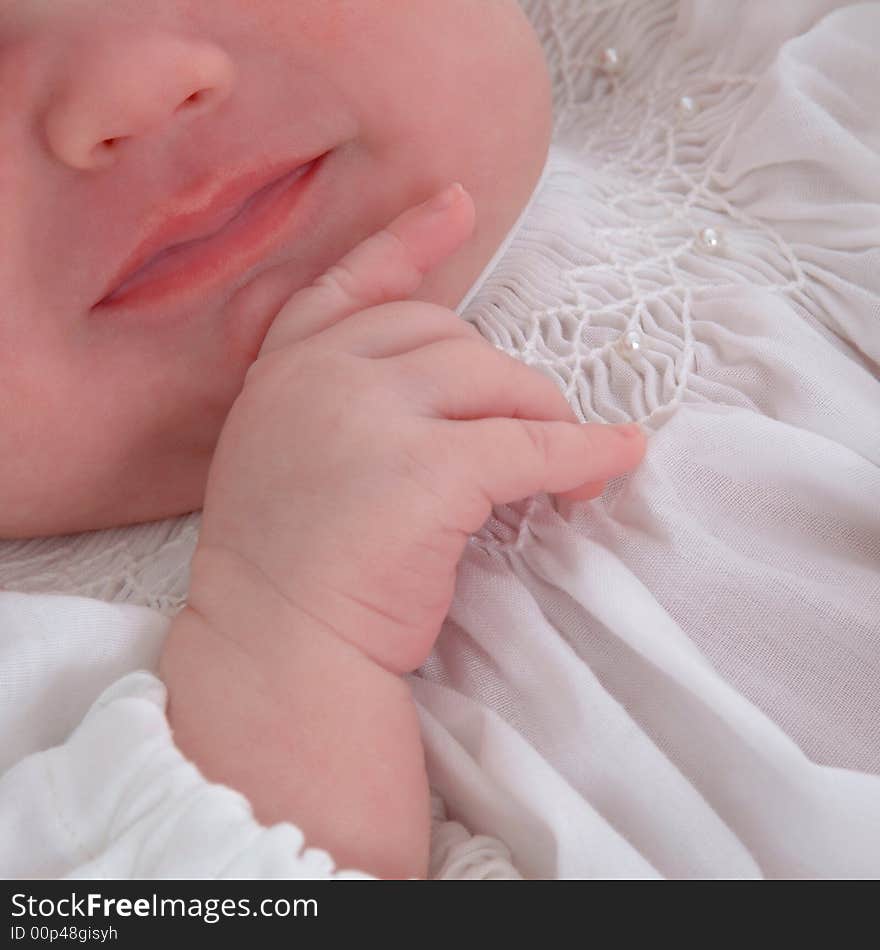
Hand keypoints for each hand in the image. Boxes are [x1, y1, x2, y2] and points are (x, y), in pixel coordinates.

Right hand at [192, 183, 646, 673]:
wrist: (277, 652)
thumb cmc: (289, 572)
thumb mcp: (287, 460)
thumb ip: (335, 404)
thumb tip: (444, 385)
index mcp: (284, 373)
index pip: (347, 286)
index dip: (405, 245)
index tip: (455, 204)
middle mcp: (322, 376)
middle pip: (447, 338)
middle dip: (501, 384)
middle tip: (532, 437)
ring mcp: (371, 416)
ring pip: (494, 382)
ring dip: (542, 419)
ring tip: (565, 466)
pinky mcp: (427, 470)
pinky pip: (532, 446)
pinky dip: (585, 454)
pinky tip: (615, 459)